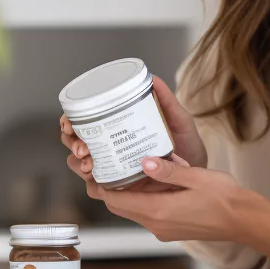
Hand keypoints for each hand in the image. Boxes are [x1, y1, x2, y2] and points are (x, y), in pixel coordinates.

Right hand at [60, 74, 208, 191]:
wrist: (200, 176)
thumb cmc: (188, 147)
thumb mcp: (179, 122)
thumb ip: (167, 101)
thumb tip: (154, 78)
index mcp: (118, 129)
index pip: (83, 122)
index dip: (69, 122)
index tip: (69, 122)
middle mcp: (111, 148)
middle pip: (75, 144)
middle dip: (72, 144)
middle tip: (83, 148)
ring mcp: (114, 169)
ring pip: (81, 166)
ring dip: (79, 165)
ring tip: (90, 164)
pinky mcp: (121, 189)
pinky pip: (98, 190)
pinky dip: (94, 187)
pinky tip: (98, 183)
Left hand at [84, 154, 247, 242]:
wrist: (244, 220)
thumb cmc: (224, 199)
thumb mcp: (195, 177)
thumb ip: (167, 171)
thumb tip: (144, 162)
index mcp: (159, 211)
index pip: (117, 201)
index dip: (101, 187)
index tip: (93, 171)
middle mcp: (157, 224)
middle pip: (121, 208)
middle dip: (109, 190)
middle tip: (104, 168)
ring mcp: (164, 229)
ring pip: (134, 210)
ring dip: (127, 194)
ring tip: (124, 170)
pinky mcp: (173, 228)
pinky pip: (149, 214)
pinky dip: (143, 199)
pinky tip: (151, 182)